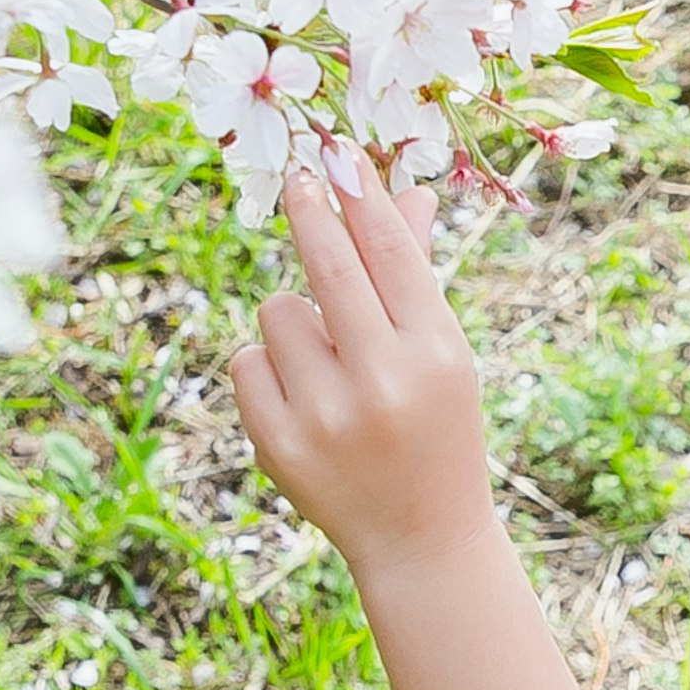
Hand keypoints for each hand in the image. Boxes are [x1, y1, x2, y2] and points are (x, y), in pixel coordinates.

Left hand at [230, 171, 494, 574]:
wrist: (421, 538)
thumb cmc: (435, 427)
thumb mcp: (442, 354)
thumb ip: (415, 273)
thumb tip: (406, 190)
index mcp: (435, 352)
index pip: (388, 249)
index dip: (358, 193)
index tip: (334, 152)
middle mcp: (383, 381)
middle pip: (328, 264)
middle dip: (309, 210)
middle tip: (298, 180)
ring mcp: (327, 416)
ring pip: (279, 312)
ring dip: (295, 323)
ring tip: (328, 367)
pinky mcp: (279, 444)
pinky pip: (248, 362)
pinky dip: (268, 370)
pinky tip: (303, 403)